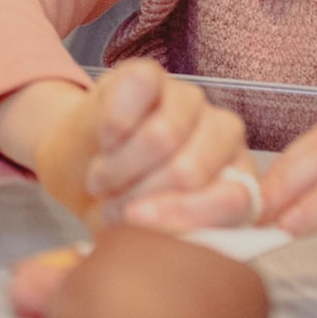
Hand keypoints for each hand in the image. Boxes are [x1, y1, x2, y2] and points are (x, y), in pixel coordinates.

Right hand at [35, 59, 254, 228]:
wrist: (79, 163)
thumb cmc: (123, 205)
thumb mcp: (149, 237)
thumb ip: (175, 240)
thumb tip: (177, 243)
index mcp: (237, 181)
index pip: (235, 201)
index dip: (184, 216)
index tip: (138, 227)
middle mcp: (224, 136)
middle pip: (191, 170)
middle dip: (141, 195)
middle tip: (112, 208)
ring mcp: (190, 100)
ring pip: (163, 134)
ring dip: (120, 166)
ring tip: (99, 181)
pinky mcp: (152, 74)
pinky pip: (139, 91)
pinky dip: (113, 124)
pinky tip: (105, 140)